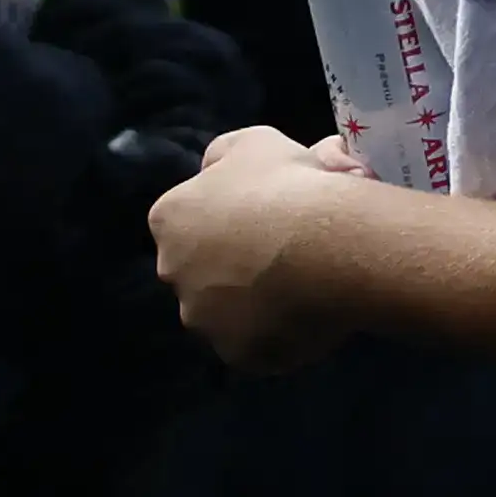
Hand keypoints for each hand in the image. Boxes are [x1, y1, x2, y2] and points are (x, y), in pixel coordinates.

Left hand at [147, 118, 368, 372]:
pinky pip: (256, 346)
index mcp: (169, 220)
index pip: (186, 223)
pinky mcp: (237, 354)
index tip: (262, 219)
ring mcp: (203, 320)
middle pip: (199, 272)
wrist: (326, 245)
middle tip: (280, 255)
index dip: (225, 221)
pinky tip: (307, 315)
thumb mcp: (252, 142)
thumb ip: (221, 156)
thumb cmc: (287, 185)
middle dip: (230, 267)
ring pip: (224, 314)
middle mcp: (173, 273)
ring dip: (251, 304)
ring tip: (300, 287)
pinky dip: (276, 335)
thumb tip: (213, 171)